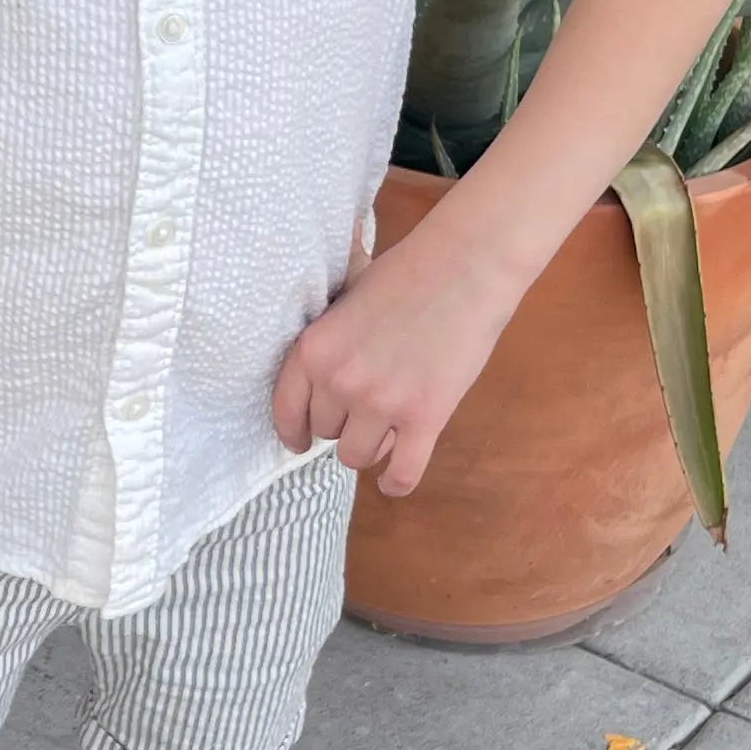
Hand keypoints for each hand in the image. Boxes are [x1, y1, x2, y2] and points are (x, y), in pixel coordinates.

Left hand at [272, 214, 524, 499]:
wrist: (464, 267)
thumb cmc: (407, 273)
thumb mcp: (346, 301)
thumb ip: (330, 343)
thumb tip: (321, 377)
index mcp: (314, 350)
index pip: (286, 410)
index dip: (293, 431)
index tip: (299, 443)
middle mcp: (339, 382)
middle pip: (326, 433)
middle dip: (344, 426)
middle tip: (369, 409)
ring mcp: (382, 403)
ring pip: (357, 456)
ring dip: (371, 449)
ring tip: (388, 431)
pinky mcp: (424, 417)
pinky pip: (403, 473)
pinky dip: (396, 482)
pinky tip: (394, 481)